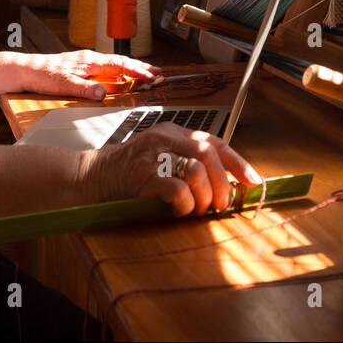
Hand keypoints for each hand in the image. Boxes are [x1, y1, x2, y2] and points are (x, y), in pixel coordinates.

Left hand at [17, 49, 160, 101]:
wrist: (25, 69)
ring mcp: (86, 62)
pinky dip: (119, 70)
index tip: (152, 76)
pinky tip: (120, 76)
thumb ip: (85, 89)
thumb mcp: (64, 85)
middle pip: (121, 62)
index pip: (120, 65)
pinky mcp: (81, 66)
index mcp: (90, 61)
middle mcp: (90, 59)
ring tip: (145, 73)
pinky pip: (106, 67)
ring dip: (131, 68)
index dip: (137, 71)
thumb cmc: (43, 76)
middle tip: (158, 73)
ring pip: (114, 64)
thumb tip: (103, 93)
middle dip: (140, 67)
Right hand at [80, 122, 263, 216]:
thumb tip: (225, 184)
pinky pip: (177, 190)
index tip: (253, 181)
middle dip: (223, 184)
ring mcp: (152, 155)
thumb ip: (187, 162)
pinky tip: (177, 210)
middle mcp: (164, 138)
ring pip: (196, 171)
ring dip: (203, 197)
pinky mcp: (142, 177)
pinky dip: (184, 205)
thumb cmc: (127, 173)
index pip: (214, 142)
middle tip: (221, 205)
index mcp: (172, 132)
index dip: (238, 163)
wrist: (89, 178)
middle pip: (209, 155)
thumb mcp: (159, 157)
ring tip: (196, 209)